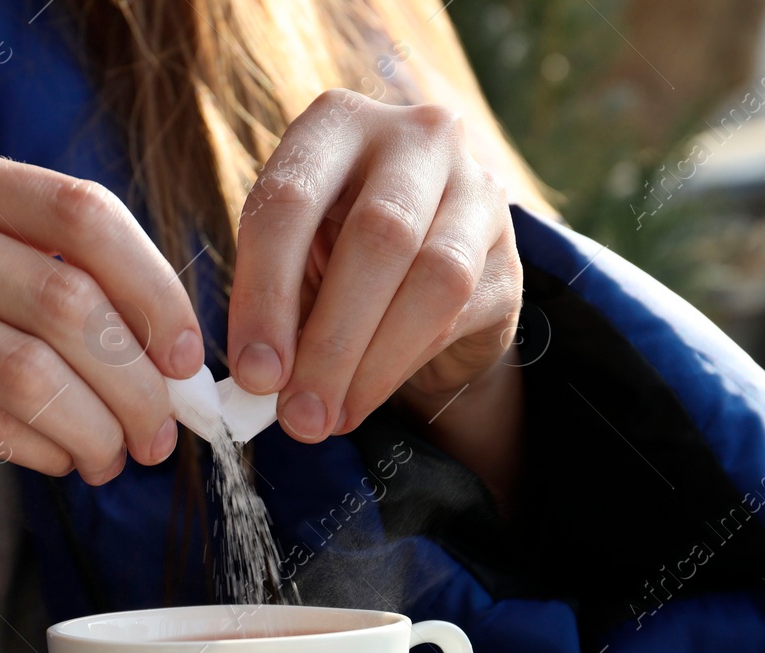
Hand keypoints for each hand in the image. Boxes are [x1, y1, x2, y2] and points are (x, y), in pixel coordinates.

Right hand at [0, 144, 203, 488]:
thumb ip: (44, 275)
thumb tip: (170, 357)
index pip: (80, 216)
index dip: (153, 290)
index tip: (185, 357)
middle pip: (64, 303)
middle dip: (136, 383)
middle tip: (160, 433)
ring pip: (28, 374)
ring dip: (95, 428)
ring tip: (114, 457)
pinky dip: (44, 451)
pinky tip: (62, 460)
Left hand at [227, 90, 521, 440]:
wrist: (430, 269)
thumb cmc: (338, 256)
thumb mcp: (296, 263)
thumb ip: (277, 307)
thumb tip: (261, 382)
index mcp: (337, 123)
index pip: (293, 198)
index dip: (267, 293)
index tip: (254, 372)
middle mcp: (416, 137)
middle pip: (378, 237)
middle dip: (330, 341)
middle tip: (298, 415)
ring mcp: (476, 187)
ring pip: (434, 279)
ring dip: (374, 363)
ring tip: (331, 417)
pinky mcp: (510, 249)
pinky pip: (462, 313)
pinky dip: (405, 364)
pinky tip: (367, 396)